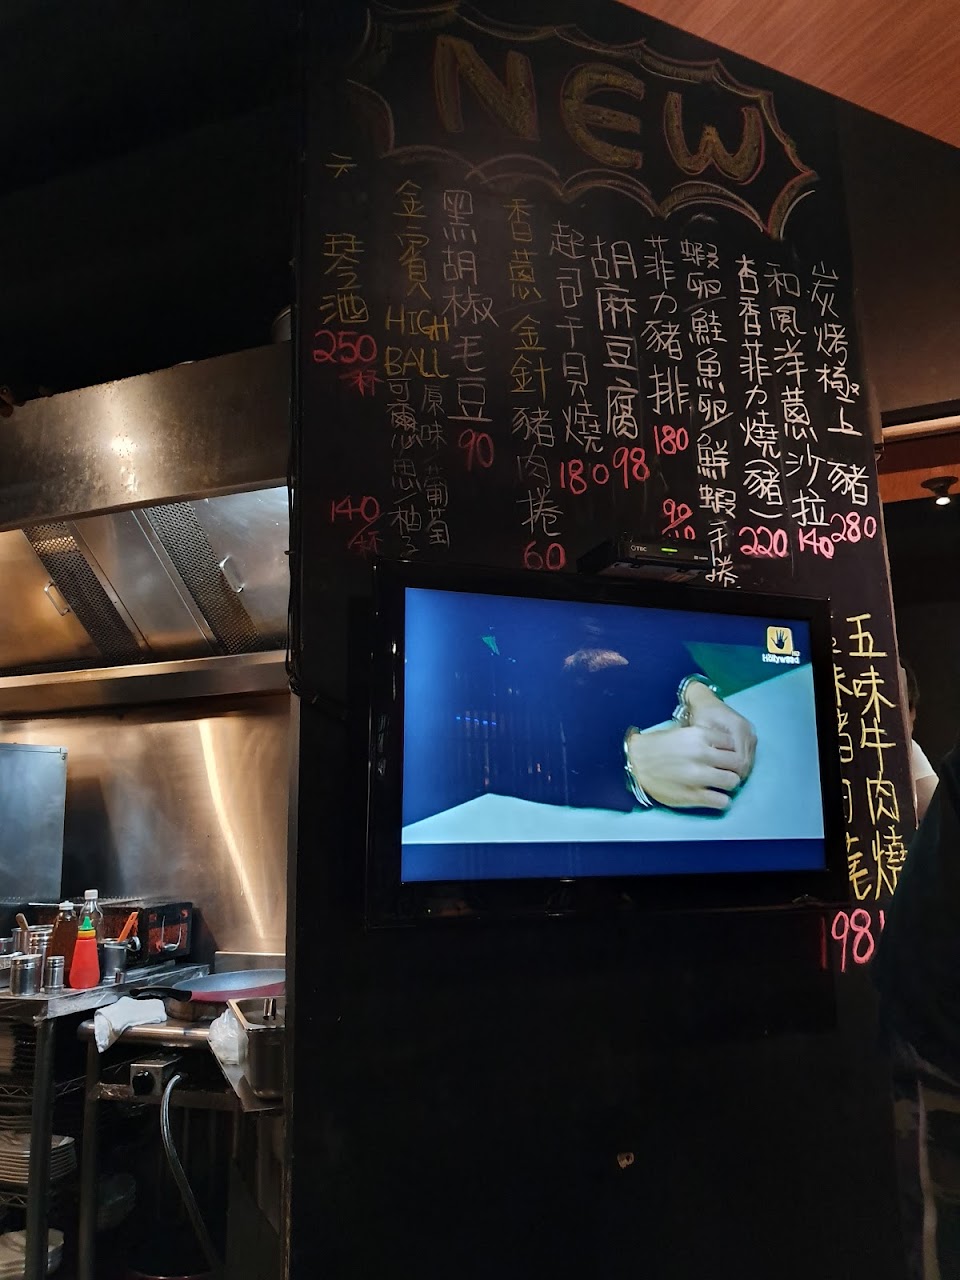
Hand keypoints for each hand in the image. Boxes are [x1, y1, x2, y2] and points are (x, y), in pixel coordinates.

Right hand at [626, 724, 742, 810]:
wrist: (634, 764)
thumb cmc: (658, 746)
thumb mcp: (683, 732)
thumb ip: (705, 737)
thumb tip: (726, 744)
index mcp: (700, 735)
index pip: (732, 743)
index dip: (730, 750)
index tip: (724, 755)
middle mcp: (702, 754)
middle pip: (737, 762)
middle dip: (733, 767)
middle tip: (725, 771)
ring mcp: (698, 776)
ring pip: (733, 781)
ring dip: (728, 784)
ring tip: (720, 785)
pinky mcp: (693, 795)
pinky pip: (722, 801)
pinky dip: (721, 800)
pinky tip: (714, 797)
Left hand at [683, 682, 756, 781]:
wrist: (705, 702)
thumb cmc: (700, 716)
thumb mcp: (699, 730)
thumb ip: (708, 747)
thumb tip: (712, 767)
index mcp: (737, 728)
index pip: (740, 759)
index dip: (730, 772)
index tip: (718, 779)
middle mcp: (748, 731)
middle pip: (747, 762)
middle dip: (735, 773)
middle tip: (720, 780)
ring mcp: (751, 733)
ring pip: (749, 760)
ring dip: (738, 769)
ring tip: (723, 774)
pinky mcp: (750, 736)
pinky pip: (749, 755)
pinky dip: (740, 763)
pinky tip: (728, 767)